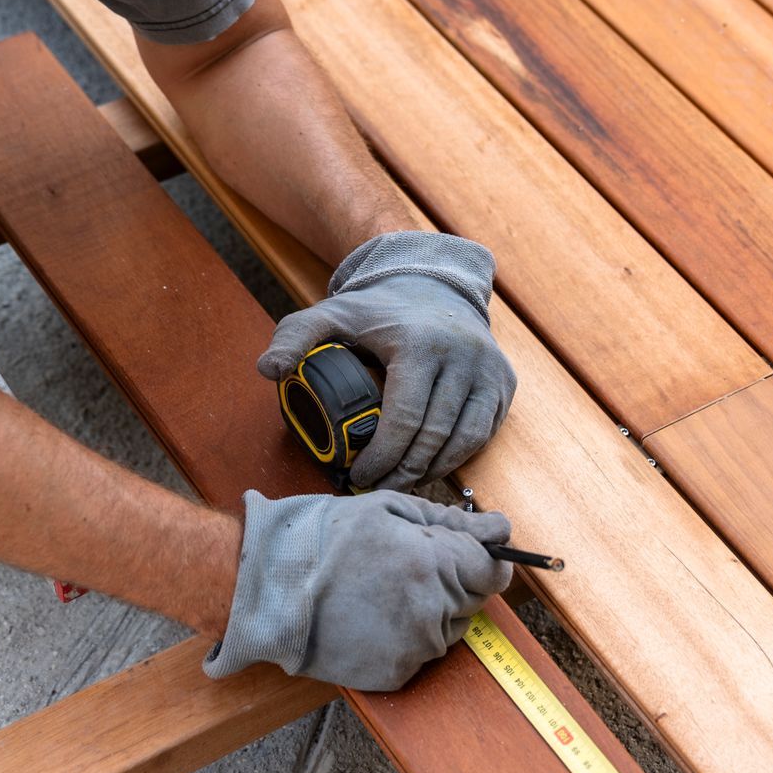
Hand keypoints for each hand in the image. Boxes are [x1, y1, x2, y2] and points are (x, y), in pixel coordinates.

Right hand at [204, 490, 514, 690]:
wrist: (264, 590)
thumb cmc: (320, 540)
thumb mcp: (385, 509)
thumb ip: (450, 521)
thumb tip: (500, 529)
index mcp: (433, 564)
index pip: (494, 569)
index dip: (484, 557)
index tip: (467, 550)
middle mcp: (431, 612)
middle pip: (475, 599)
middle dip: (454, 580)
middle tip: (407, 564)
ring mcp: (413, 648)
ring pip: (451, 628)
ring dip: (433, 609)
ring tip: (383, 590)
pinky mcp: (394, 675)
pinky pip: (422, 653)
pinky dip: (409, 636)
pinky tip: (373, 616)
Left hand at [257, 232, 516, 490]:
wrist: (434, 284)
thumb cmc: (380, 309)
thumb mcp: (332, 314)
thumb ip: (295, 337)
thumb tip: (269, 369)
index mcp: (420, 344)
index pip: (405, 418)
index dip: (383, 457)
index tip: (361, 475)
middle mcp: (462, 356)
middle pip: (434, 436)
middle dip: (405, 472)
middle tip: (380, 487)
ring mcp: (488, 370)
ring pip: (465, 440)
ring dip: (433, 471)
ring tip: (403, 482)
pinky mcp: (503, 382)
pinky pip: (484, 433)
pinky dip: (459, 457)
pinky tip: (433, 466)